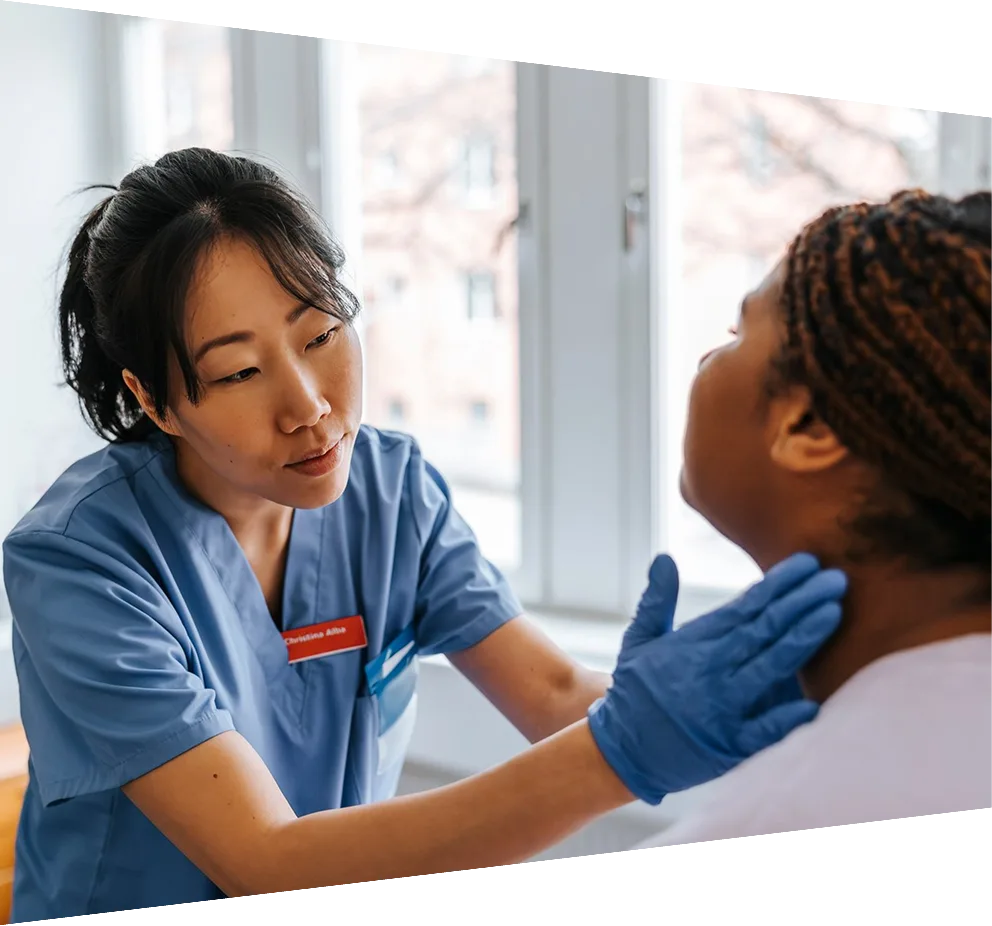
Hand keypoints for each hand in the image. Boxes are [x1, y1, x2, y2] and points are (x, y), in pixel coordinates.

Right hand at [586, 552, 845, 804]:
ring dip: (804, 638)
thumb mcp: (639, 640)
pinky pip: (764, 731)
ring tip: (833, 612)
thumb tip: (664, 558)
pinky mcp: (728, 746)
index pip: (745, 606)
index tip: (807, 563)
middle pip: (765, 630)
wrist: (623, 750)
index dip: (778, 584)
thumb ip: (657, 599)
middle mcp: (710, 671)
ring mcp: (721, 709)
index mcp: (694, 643)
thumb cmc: (637, 691)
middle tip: (836, 579)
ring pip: (771, 667)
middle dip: (802, 602)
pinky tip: (814, 702)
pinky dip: (787, 718)